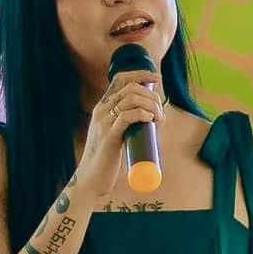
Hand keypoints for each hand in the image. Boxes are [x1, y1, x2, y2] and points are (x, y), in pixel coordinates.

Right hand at [75, 67, 163, 204]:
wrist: (91, 179)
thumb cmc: (106, 159)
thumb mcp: (115, 134)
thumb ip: (125, 124)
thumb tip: (149, 119)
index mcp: (103, 108)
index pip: (120, 79)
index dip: (140, 74)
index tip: (156, 79)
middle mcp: (101, 110)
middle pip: (131, 88)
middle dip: (152, 96)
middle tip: (161, 114)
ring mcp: (104, 122)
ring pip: (131, 99)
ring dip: (151, 105)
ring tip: (158, 120)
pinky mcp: (109, 136)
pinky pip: (127, 116)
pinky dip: (142, 114)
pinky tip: (150, 119)